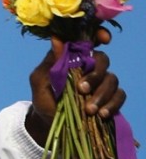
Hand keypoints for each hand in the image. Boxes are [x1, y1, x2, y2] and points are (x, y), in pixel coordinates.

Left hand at [25, 27, 126, 145]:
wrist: (47, 123)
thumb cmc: (43, 98)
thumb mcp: (40, 80)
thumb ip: (51, 61)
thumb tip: (56, 38)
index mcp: (73, 59)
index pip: (89, 41)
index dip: (99, 35)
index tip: (104, 40)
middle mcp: (90, 68)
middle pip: (103, 61)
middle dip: (95, 74)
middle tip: (81, 89)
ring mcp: (101, 83)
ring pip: (112, 80)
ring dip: (102, 94)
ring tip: (89, 109)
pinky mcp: (109, 99)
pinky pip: (119, 96)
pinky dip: (112, 104)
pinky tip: (101, 114)